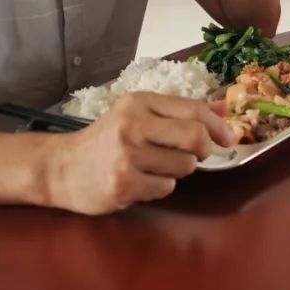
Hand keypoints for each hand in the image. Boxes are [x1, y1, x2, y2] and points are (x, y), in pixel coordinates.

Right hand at [46, 92, 233, 214]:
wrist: (61, 168)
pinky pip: (166, 188)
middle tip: (199, 154)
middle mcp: (133, 125)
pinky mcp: (123, 184)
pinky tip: (140, 181)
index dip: (218, 125)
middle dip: (204, 149)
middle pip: (195, 137)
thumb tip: (223, 107)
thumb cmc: (105, 139)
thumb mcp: (138, 115)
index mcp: (139, 102)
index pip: (193, 109)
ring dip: (178, 170)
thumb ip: (179, 112)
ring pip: (184, 166)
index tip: (228, 138)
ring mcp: (127, 156)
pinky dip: (160, 187)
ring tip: (155, 166)